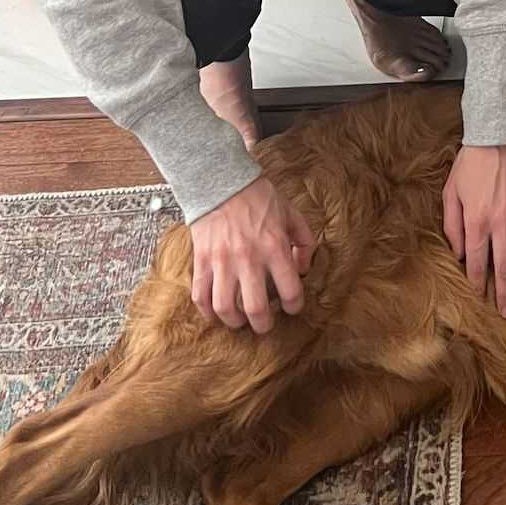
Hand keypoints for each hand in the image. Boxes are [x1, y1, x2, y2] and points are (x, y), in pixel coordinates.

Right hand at [188, 177, 316, 332]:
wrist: (221, 180)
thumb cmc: (257, 197)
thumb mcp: (290, 213)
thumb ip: (304, 241)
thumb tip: (303, 269)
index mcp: (275, 247)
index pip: (290, 290)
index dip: (295, 306)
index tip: (292, 307)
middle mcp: (249, 258)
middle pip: (257, 308)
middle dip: (264, 324)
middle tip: (265, 324)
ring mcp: (222, 261)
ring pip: (226, 308)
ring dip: (235, 322)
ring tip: (241, 321)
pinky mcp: (202, 260)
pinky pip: (201, 296)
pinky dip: (208, 311)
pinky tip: (216, 311)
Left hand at [443, 141, 505, 317]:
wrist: (501, 133)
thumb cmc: (472, 162)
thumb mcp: (451, 192)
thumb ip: (453, 226)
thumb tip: (459, 254)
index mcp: (477, 221)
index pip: (478, 261)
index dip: (479, 282)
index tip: (481, 296)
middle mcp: (501, 223)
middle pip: (504, 267)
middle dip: (504, 293)